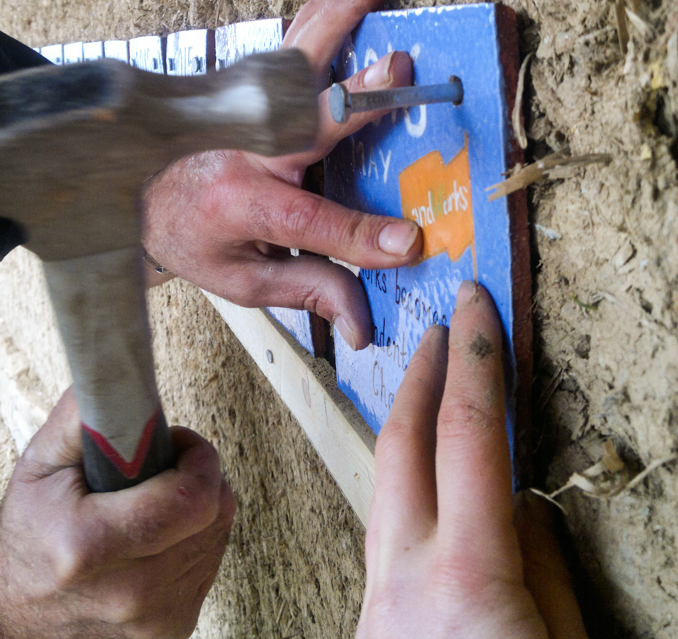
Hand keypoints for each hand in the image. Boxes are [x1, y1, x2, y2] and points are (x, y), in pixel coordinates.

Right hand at [0, 389, 233, 637]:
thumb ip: (82, 415)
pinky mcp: (170, 636)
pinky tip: (157, 538)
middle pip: (213, 514)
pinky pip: (210, 566)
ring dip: (197, 508)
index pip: (192, 499)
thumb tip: (118, 371)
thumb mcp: (40, 462)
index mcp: (88, 548)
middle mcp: (126, 595)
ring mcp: (151, 624)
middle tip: (161, 467)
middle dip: (198, 475)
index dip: (198, 458)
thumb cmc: (32, 531)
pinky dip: (194, 542)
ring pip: (218, 537)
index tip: (178, 443)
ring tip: (153, 502)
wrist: (9, 610)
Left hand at [142, 0, 422, 350]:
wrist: (125, 190)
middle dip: (354, 97)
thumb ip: (307, 293)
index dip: (361, 237)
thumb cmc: (193, 238)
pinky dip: (309, 17)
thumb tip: (362, 325)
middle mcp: (245, 153)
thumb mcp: (243, 282)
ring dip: (333, 23)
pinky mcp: (242, 89)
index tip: (410, 241)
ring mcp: (242, 112)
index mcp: (246, 207)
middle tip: (396, 70)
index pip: (311, 226)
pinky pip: (280, 49)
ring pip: (291, 66)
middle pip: (304, 121)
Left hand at [357, 281, 587, 638]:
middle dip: (420, 374)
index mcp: (464, 576)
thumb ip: (542, 568)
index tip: (475, 305)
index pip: (467, 432)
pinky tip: (429, 487)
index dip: (475, 356)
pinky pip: (385, 536)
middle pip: (400, 443)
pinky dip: (407, 491)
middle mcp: (405, 580)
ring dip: (407, 429)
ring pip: (382, 488)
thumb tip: (523, 508)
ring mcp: (376, 605)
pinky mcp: (369, 625)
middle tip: (441, 329)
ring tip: (432, 394)